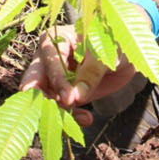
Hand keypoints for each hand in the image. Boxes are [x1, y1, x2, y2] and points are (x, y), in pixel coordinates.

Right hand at [18, 24, 139, 126]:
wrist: (124, 55)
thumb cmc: (113, 43)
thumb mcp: (105, 55)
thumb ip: (90, 74)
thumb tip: (75, 97)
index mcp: (55, 40)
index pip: (49, 62)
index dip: (57, 82)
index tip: (68, 99)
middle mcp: (48, 60)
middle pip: (34, 83)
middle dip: (44, 101)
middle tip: (58, 116)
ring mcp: (53, 79)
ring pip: (45, 100)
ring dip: (61, 113)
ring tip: (84, 118)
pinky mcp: (63, 95)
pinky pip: (60, 110)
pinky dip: (70, 118)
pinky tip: (87, 119)